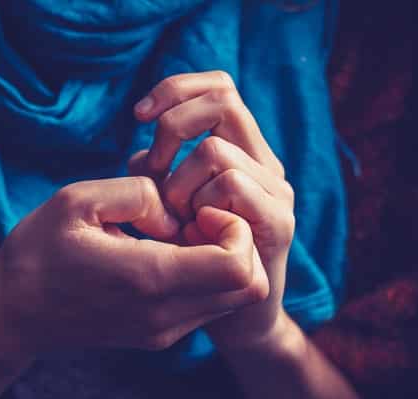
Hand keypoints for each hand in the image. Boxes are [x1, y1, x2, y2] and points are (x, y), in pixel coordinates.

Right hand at [0, 176, 268, 374]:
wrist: (12, 312)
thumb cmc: (38, 251)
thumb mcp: (78, 199)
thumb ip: (138, 192)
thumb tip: (173, 212)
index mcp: (147, 278)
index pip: (238, 266)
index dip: (235, 227)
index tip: (199, 208)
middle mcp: (164, 314)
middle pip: (247, 286)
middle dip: (236, 242)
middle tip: (194, 217)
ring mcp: (163, 331)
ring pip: (233, 298)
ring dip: (222, 259)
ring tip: (177, 234)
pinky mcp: (159, 334)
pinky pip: (208, 305)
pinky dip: (204, 275)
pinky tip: (165, 252)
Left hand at [130, 71, 294, 349]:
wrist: (234, 315)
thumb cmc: (195, 255)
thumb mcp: (171, 204)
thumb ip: (160, 172)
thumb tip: (142, 156)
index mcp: (242, 150)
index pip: (219, 85)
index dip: (176, 88)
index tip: (139, 117)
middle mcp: (264, 162)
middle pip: (222, 100)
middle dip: (172, 128)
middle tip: (154, 169)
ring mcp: (275, 190)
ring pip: (217, 150)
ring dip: (179, 183)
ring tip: (177, 219)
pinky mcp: (278, 222)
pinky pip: (231, 185)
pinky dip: (199, 205)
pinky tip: (194, 232)